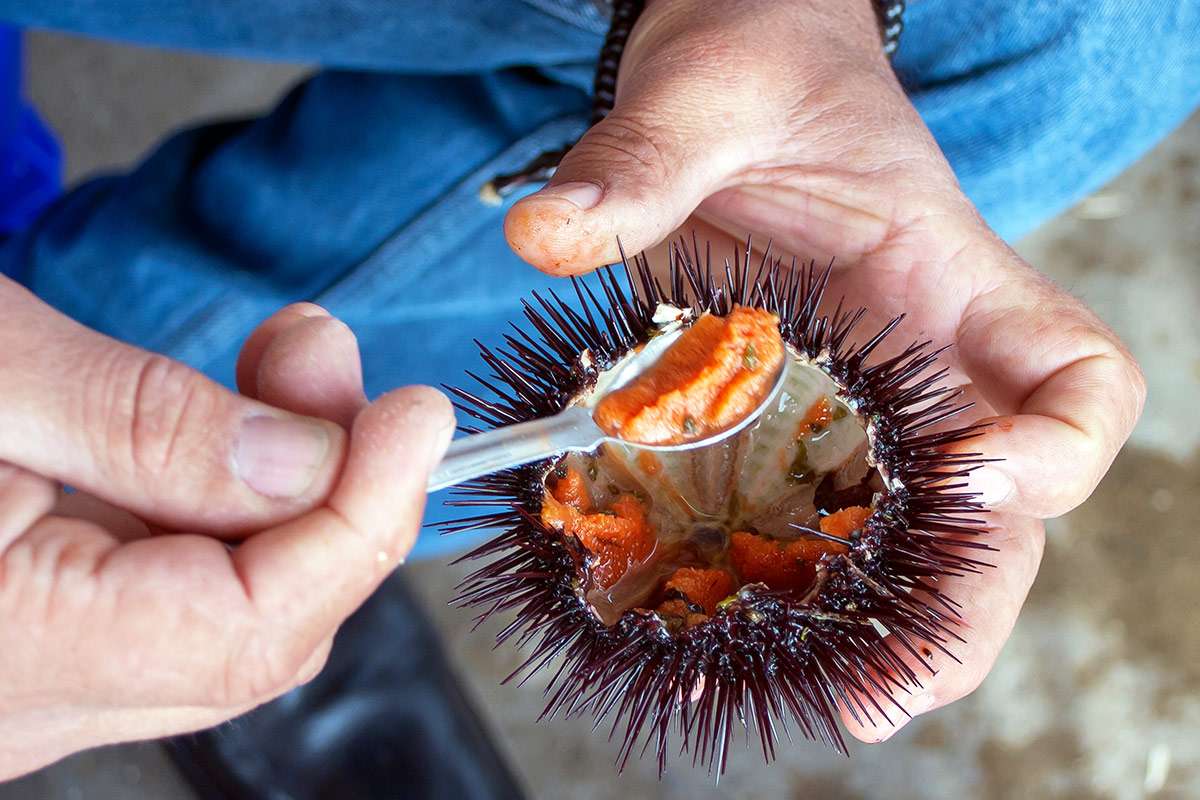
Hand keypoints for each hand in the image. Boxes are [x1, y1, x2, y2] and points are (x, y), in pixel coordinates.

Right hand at [0, 283, 453, 778]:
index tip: (416, 415)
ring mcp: (20, 689)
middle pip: (254, 633)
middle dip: (331, 495)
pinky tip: (222, 422)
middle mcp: (10, 707)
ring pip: (223, 613)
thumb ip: (146, 427)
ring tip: (288, 361)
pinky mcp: (27, 644)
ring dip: (281, 488)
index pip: (248, 629)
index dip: (356, 519)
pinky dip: (218, 504)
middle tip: (340, 367)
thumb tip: (310, 460)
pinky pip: (167, 592)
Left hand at [504, 0, 1144, 738]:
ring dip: (884, 626)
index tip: (982, 475)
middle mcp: (922, 356)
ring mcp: (857, 397)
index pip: (1075, 376)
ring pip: (911, 535)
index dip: (1058, 445)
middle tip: (885, 688)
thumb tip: (547, 236)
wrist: (736, 61)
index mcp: (945, 276)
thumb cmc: (755, 65)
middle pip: (1002, 508)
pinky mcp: (785, 415)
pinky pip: (813, 514)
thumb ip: (637, 161)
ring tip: (837, 701)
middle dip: (961, 604)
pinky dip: (793, 579)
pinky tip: (735, 621)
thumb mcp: (706, 92)